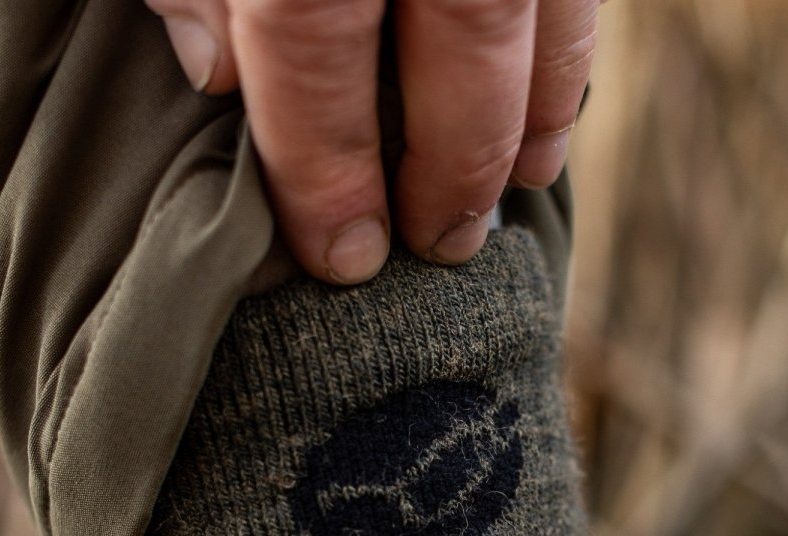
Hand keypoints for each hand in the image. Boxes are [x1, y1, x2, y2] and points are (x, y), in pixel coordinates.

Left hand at [146, 0, 598, 284]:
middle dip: (457, 158)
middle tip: (446, 244)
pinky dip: (572, 40)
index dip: (326, 164)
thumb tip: (215, 74)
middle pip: (465, 34)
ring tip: (521, 181)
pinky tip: (552, 95)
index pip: (315, 45)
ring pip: (547, 2)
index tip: (343, 257)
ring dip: (541, 104)